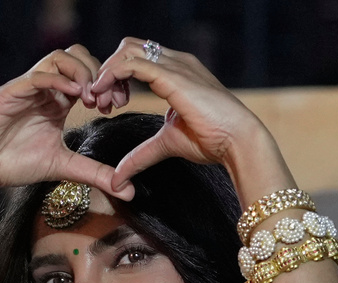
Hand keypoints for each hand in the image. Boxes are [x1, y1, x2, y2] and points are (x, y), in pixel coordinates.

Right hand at [0, 46, 130, 198]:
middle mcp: (44, 89)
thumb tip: (128, 190)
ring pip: (58, 59)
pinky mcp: (10, 94)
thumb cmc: (14, 163)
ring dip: (81, 73)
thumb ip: (94, 174)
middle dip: (99, 74)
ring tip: (90, 99)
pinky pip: (36, 76)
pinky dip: (58, 81)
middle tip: (106, 102)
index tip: (116, 106)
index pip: (88, 74)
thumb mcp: (63, 168)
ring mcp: (27, 88)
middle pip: (77, 56)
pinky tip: (74, 97)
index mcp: (58, 101)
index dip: (108, 85)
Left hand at [90, 38, 276, 192]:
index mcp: (177, 71)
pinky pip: (132, 64)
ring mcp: (175, 65)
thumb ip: (140, 156)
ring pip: (127, 51)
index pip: (137, 58)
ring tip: (100, 101)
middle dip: (108, 71)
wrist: (237, 140)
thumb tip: (117, 179)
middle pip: (128, 47)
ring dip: (106, 73)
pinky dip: (112, 76)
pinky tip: (105, 96)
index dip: (116, 77)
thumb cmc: (212, 140)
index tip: (108, 106)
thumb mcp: (166, 144)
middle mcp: (176, 62)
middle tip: (100, 103)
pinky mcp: (172, 76)